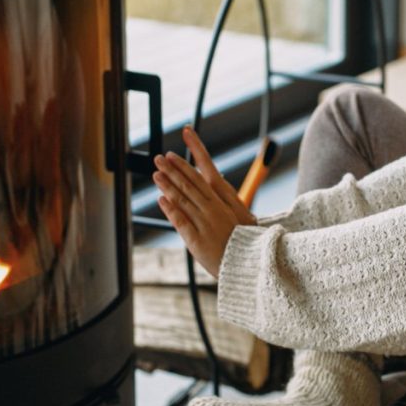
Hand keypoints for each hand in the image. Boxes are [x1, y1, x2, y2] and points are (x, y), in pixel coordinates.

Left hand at [153, 126, 255, 277]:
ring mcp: (205, 222)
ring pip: (183, 199)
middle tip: (161, 157)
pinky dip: (171, 209)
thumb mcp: (239, 213)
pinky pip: (181, 221)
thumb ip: (223, 197)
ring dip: (168, 185)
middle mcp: (214, 207)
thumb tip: (215, 180)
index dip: (193, 154)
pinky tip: (161, 199)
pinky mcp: (197, 239)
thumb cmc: (243, 238)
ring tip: (156, 173)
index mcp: (224, 198)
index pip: (206, 169)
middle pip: (191, 183)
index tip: (182, 143)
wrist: (249, 263)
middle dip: (174, 168)